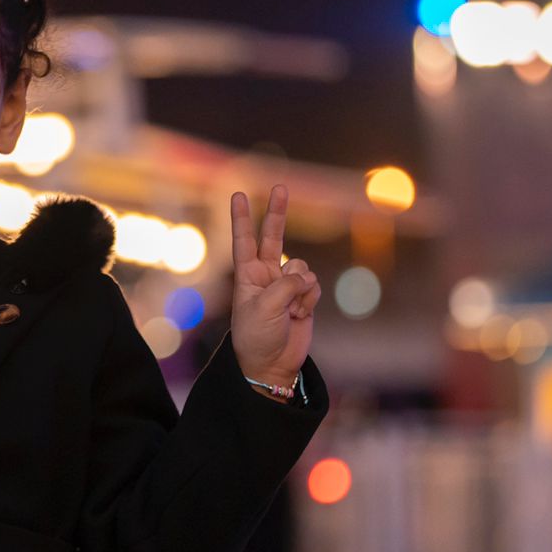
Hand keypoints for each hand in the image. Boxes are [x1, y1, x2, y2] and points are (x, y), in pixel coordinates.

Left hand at [229, 184, 319, 385]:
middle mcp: (266, 275)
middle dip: (277, 212)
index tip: (238, 193)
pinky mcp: (303, 297)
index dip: (242, 217)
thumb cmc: (257, 337)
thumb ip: (286, 286)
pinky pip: (313, 286)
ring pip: (302, 268)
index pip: (243, 239)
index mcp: (247, 275)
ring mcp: (285, 285)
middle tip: (279, 186)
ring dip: (301, 288)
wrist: (271, 365)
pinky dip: (309, 300)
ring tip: (290, 310)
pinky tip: (299, 315)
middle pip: (273, 236)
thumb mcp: (265, 308)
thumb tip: (305, 277)